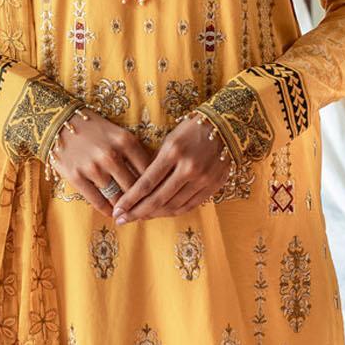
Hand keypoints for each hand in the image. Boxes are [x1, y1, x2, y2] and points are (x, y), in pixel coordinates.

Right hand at [48, 110, 153, 216]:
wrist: (59, 122)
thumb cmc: (93, 129)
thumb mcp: (118, 134)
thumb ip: (134, 153)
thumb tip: (152, 178)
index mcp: (126, 141)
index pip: (148, 171)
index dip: (155, 187)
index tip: (156, 196)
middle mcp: (111, 155)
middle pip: (134, 187)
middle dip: (141, 201)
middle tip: (145, 211)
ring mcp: (92, 167)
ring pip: (117, 197)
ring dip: (124, 208)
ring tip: (129, 213)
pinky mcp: (76, 176)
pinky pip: (97, 201)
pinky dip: (107, 210)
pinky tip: (113, 213)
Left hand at [111, 114, 230, 223]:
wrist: (226, 125)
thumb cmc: (192, 130)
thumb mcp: (170, 140)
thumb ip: (156, 164)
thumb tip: (138, 189)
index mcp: (173, 152)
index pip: (147, 183)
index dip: (130, 200)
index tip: (118, 210)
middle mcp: (189, 167)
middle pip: (158, 199)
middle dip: (137, 212)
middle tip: (122, 220)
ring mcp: (203, 178)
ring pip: (174, 206)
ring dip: (154, 214)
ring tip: (140, 217)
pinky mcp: (214, 186)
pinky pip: (189, 205)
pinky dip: (173, 212)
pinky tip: (161, 213)